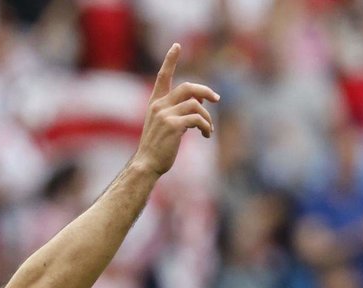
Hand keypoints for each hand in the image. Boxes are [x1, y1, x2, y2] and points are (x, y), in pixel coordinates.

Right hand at [133, 44, 218, 176]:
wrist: (146, 165)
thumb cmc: (156, 148)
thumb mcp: (163, 126)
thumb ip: (177, 112)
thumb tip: (198, 104)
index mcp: (155, 104)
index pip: (163, 77)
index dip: (170, 60)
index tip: (177, 46)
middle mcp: (158, 106)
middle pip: (188, 88)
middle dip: (205, 92)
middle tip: (216, 100)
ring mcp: (165, 115)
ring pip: (196, 105)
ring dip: (207, 117)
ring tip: (208, 129)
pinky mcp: (173, 125)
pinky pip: (198, 119)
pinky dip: (206, 126)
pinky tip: (206, 134)